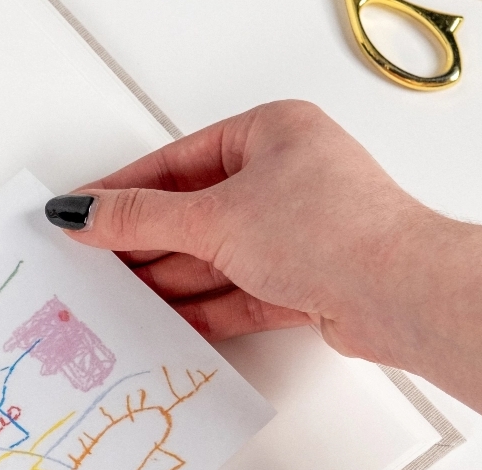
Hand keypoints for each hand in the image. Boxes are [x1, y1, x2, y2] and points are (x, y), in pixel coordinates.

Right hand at [48, 100, 481, 445]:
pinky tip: (165, 324)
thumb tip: (84, 213)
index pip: (177, 161)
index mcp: (271, 133)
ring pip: (215, 257)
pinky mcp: (305, 280)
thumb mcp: (213, 218)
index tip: (81, 213)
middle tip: (91, 264)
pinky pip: (238, 292)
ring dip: (170, 281)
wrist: (400, 294)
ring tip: (118, 301)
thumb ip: (140, 218)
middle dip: (146, 244)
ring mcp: (297, 231)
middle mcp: (286, 177)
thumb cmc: (328, 230)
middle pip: (194, 213)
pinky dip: (203, 309)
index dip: (124, 190)